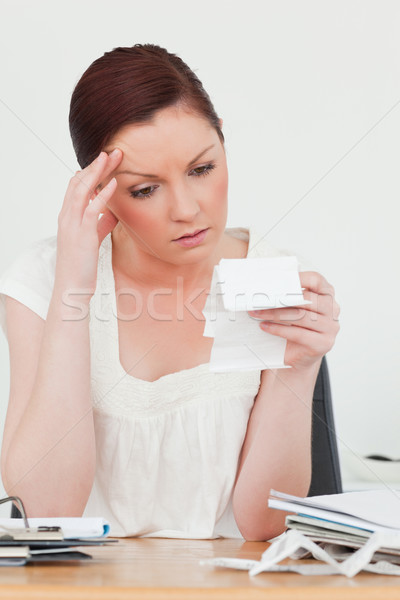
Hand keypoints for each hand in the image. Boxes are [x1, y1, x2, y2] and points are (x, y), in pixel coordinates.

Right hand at [55, 149, 122, 295]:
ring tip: (112, 157)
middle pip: (79, 182)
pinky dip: (103, 194)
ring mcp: (73, 224)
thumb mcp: (93, 240)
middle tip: (112, 151)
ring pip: (82, 190)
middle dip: (95, 165)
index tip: (106, 159)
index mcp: (68, 216)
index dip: (90, 171)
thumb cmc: (82, 265)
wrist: (72, 287)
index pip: (76, 186)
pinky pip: (92, 209)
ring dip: (98, 172)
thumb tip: (112, 212)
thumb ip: (100, 224)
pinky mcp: (82, 235)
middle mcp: (67, 217)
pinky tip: (114, 183)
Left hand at [248, 271, 339, 368]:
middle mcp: (333, 310)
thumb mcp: (294, 308)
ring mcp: (330, 327)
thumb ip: (288, 295)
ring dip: (274, 314)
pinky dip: (278, 329)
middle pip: (306, 299)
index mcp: (327, 295)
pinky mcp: (323, 343)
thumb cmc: (295, 327)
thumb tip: (265, 287)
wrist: (299, 355)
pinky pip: (298, 333)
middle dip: (280, 299)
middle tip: (260, 299)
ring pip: (300, 316)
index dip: (298, 278)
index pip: (316, 280)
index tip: (278, 280)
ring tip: (257, 313)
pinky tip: (265, 326)